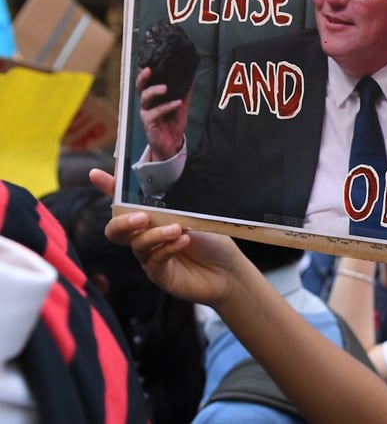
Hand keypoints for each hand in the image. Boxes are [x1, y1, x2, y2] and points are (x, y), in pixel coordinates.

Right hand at [92, 169, 245, 307]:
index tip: (96, 174)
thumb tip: (163, 186)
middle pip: (115, 229)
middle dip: (123, 221)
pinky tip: (182, 241)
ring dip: (155, 235)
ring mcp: (149, 256)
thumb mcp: (195, 218)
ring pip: (136, 244)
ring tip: (176, 229)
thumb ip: (175, 207)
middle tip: (142, 216)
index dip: (109, 188)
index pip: (124, 202)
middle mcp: (145, 236)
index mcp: (152, 218)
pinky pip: (153, 260)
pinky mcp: (159, 274)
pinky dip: (167, 248)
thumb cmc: (212, 240)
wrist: (229, 270)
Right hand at [137, 66, 188, 160]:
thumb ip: (185, 92)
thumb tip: (192, 76)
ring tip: (166, 88)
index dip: (146, 74)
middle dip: (142, 78)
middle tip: (149, 70)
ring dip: (155, 91)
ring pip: (145, 98)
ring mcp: (147, 113)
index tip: (150, 64)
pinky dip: (167, 107)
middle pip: (140, 88)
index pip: (146, 83)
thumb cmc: (173, 123)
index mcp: (153, 98)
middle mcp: (147, 104)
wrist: (173, 143)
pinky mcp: (149, 123)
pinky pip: (156, 112)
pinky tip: (177, 103)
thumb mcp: (182, 105)